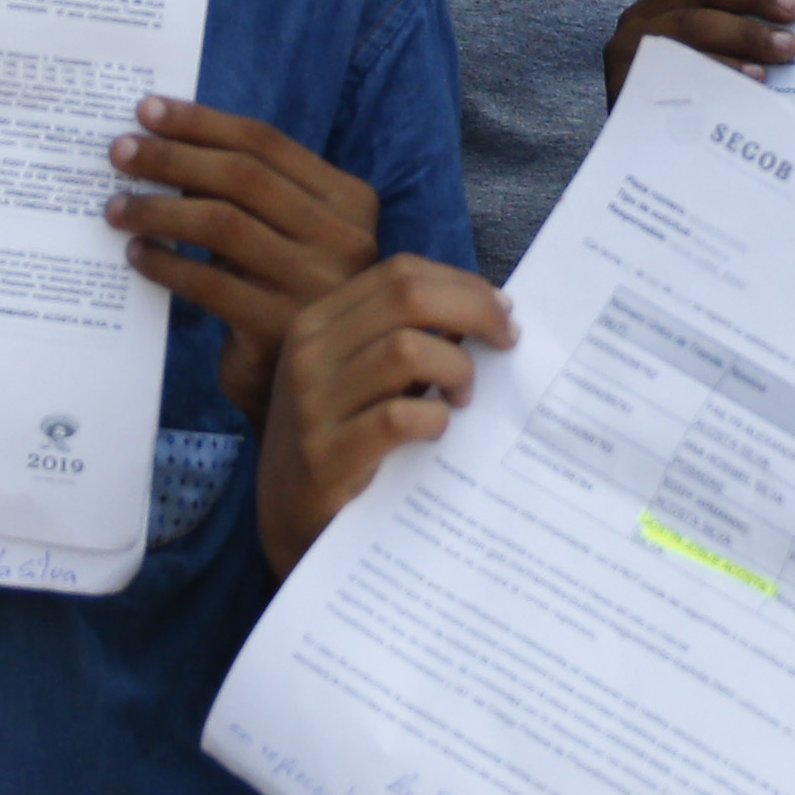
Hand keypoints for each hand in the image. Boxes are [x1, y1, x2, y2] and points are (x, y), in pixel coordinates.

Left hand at [107, 95, 382, 422]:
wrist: (316, 392)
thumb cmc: (288, 299)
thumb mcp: (285, 238)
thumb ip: (251, 196)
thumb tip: (169, 143)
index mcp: (349, 201)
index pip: (267, 143)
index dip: (203, 122)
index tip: (148, 110)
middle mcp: (344, 236)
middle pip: (243, 177)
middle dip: (173, 156)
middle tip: (119, 151)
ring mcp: (317, 284)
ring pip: (223, 224)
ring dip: (161, 208)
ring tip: (116, 206)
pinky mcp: (281, 329)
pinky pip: (209, 283)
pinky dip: (167, 263)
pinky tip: (138, 255)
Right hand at [258, 255, 511, 572]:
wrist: (287, 522)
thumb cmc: (340, 440)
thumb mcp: (357, 376)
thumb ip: (404, 337)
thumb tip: (489, 311)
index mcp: (317, 322)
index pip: (399, 272)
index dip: (461, 283)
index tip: (503, 310)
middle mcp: (307, 353)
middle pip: (408, 297)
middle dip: (474, 310)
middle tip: (507, 342)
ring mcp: (311, 405)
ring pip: (406, 349)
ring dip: (456, 368)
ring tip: (464, 397)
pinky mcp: (325, 458)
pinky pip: (398, 417)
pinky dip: (434, 419)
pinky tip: (438, 430)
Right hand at [605, 0, 794, 97]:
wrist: (646, 156)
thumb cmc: (694, 96)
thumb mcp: (716, 51)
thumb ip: (741, 25)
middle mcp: (645, 12)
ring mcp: (632, 46)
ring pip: (690, 24)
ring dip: (744, 33)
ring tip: (786, 49)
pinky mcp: (627, 81)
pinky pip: (678, 68)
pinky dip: (719, 70)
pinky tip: (752, 80)